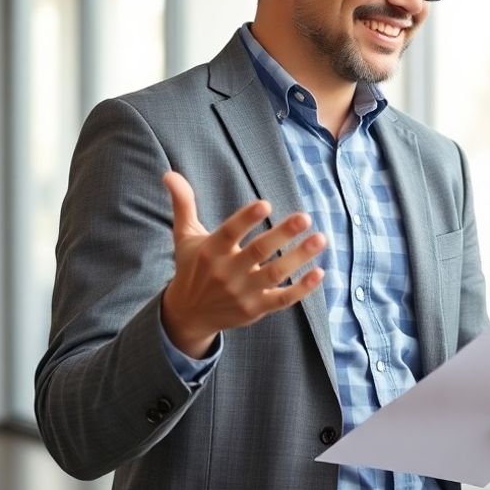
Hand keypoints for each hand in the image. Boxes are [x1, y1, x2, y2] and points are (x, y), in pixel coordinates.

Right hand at [160, 171, 326, 356]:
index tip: (265, 203)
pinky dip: (301, 289)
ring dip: (299, 257)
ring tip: (320, 238)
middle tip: (305, 216)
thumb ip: (183, 204)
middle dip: (282, 233)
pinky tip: (320, 272)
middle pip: (258, 251)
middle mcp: (227, 272)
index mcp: (211, 250)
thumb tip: (169, 173)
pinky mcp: (256, 309)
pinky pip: (282, 299)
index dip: (246, 218)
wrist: (188, 315)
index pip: (230, 232)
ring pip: (275, 273)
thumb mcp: (185, 236)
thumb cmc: (192, 268)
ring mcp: (243, 292)